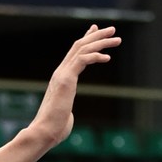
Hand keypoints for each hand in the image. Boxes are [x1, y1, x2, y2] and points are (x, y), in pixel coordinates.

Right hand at [28, 25, 120, 149]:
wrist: (44, 132)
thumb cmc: (54, 129)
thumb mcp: (64, 117)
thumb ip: (67, 112)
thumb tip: (67, 118)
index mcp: (61, 79)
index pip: (74, 53)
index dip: (86, 39)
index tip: (95, 30)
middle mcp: (61, 73)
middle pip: (79, 45)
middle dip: (97, 35)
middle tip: (112, 30)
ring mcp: (62, 75)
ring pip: (82, 49)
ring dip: (101, 42)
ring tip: (117, 39)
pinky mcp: (66, 80)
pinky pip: (83, 59)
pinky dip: (96, 56)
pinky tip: (107, 57)